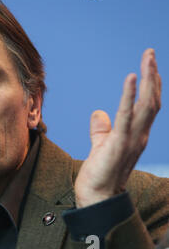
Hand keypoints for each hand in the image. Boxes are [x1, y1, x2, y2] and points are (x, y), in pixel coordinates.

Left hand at [74, 49, 161, 207]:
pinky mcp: (119, 143)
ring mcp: (132, 139)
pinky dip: (130, 96)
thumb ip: (101, 129)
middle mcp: (139, 135)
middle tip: (150, 53)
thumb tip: (98, 112)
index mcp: (136, 134)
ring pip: (147, 105)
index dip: (150, 85)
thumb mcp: (101, 144)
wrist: (96, 195)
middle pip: (152, 100)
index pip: (148, 105)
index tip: (148, 65)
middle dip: (152, 75)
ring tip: (147, 59)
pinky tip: (131, 78)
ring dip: (148, 80)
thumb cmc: (99, 171)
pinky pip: (127, 115)